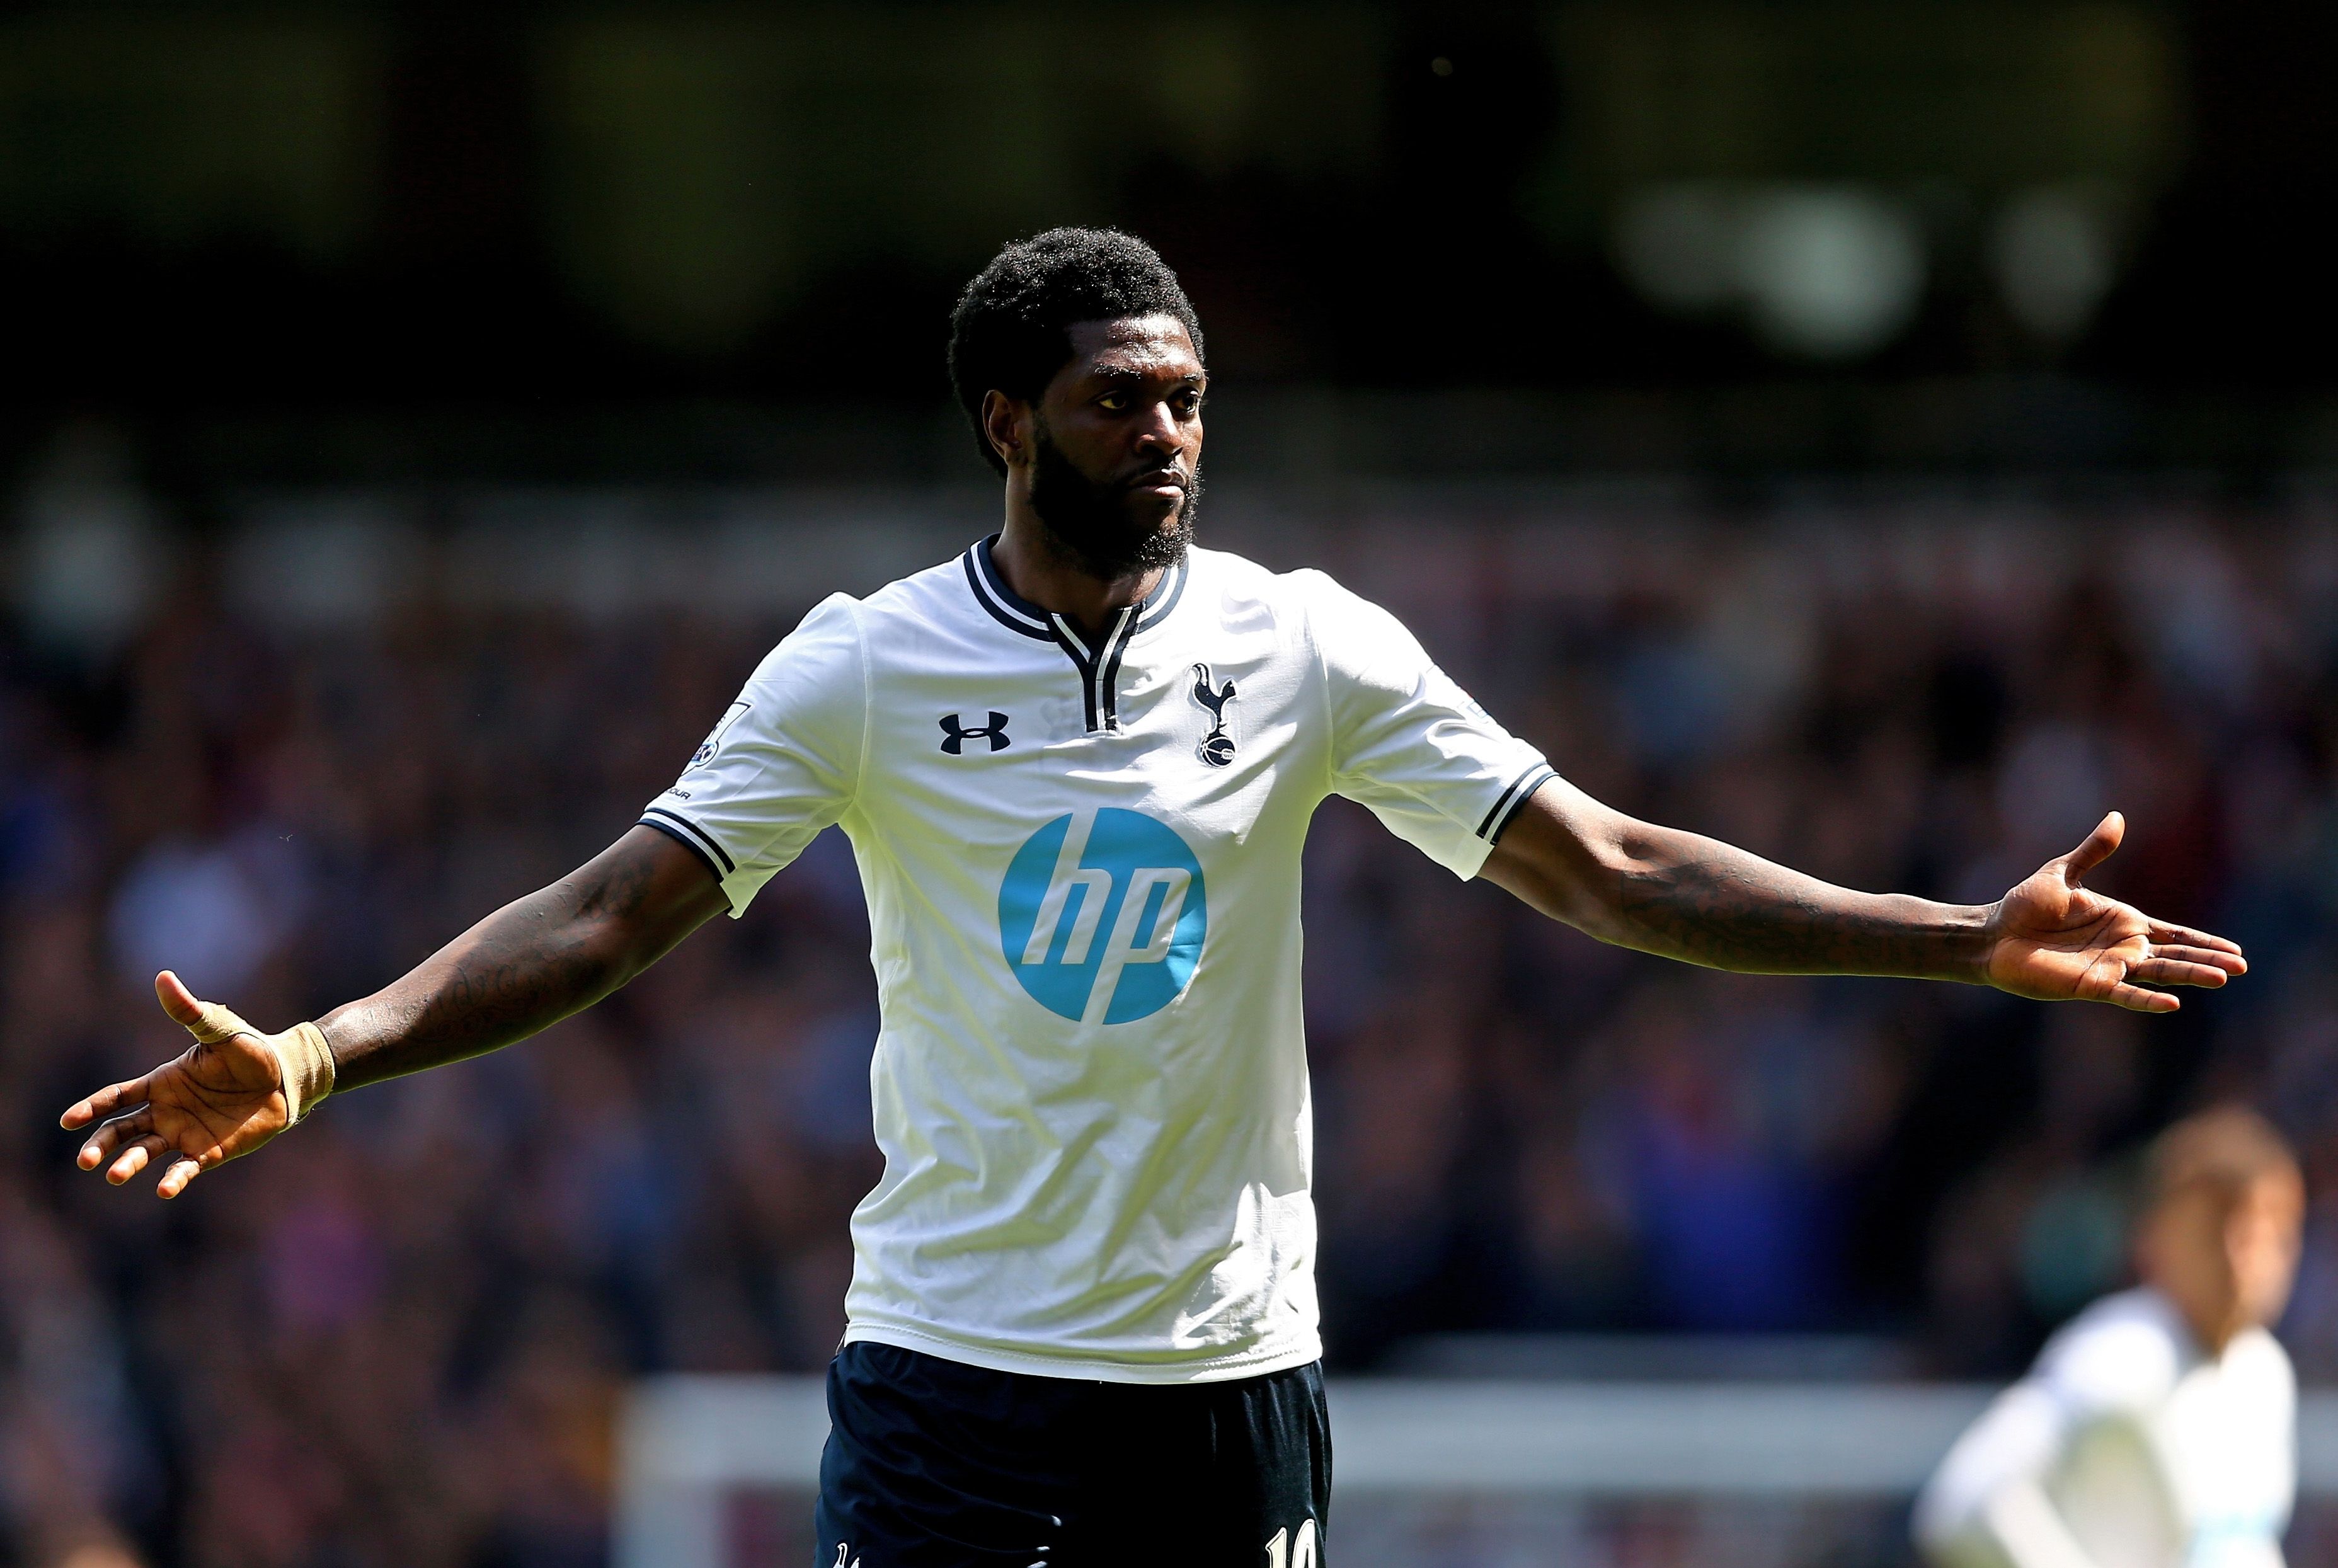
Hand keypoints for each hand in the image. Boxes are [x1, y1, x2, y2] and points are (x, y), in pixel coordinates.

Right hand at [60, 971, 294, 1197]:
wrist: (286, 1077)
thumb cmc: (251, 1050)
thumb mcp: (219, 1029)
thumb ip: (190, 1012)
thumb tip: (163, 977)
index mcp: (161, 1082)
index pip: (116, 1097)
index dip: (91, 1108)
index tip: (68, 1121)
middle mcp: (165, 1111)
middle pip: (121, 1131)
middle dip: (101, 1144)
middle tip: (86, 1160)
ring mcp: (184, 1132)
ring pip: (145, 1152)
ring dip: (129, 1164)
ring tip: (115, 1175)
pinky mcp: (207, 1151)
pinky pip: (184, 1168)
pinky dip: (173, 1179)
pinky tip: (164, 1189)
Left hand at [1984, 813, 2245, 1011]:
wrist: (1993, 932)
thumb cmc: (2024, 904)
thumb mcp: (2063, 872)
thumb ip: (2093, 850)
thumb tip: (2117, 817)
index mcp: (2122, 921)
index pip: (2173, 933)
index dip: (2203, 941)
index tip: (2237, 950)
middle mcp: (2121, 947)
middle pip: (2174, 954)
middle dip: (2208, 960)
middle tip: (2242, 967)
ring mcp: (2107, 967)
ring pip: (2158, 973)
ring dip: (2188, 975)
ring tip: (2222, 978)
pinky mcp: (2088, 985)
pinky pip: (2124, 994)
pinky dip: (2147, 999)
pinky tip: (2173, 1005)